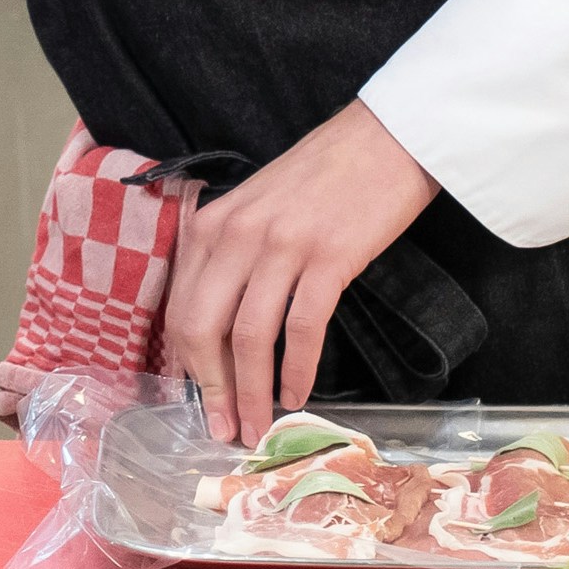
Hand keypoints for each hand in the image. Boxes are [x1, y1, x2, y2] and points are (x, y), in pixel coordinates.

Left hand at [161, 100, 439, 447]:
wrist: (386, 138)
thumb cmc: (323, 175)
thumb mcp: (256, 207)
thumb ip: (230, 256)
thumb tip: (218, 327)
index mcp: (211, 225)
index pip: (182, 310)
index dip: (187, 366)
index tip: (199, 402)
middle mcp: (236, 235)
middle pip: (203, 330)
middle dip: (211, 391)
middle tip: (225, 431)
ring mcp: (281, 246)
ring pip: (249, 339)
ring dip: (252, 394)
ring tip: (258, 428)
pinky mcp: (327, 257)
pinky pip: (301, 329)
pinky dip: (297, 371)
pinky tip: (299, 395)